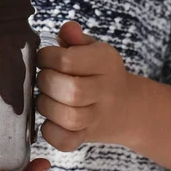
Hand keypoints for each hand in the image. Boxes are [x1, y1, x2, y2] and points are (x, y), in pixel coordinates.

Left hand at [36, 22, 133, 150]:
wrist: (127, 107)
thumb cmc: (98, 72)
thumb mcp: (92, 49)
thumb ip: (76, 38)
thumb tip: (67, 29)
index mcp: (105, 61)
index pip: (67, 60)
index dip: (46, 58)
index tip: (44, 59)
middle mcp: (106, 90)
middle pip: (71, 91)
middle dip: (46, 83)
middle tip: (43, 79)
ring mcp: (98, 116)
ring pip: (70, 118)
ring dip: (47, 107)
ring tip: (44, 98)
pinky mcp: (87, 137)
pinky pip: (67, 141)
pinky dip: (52, 133)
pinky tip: (49, 120)